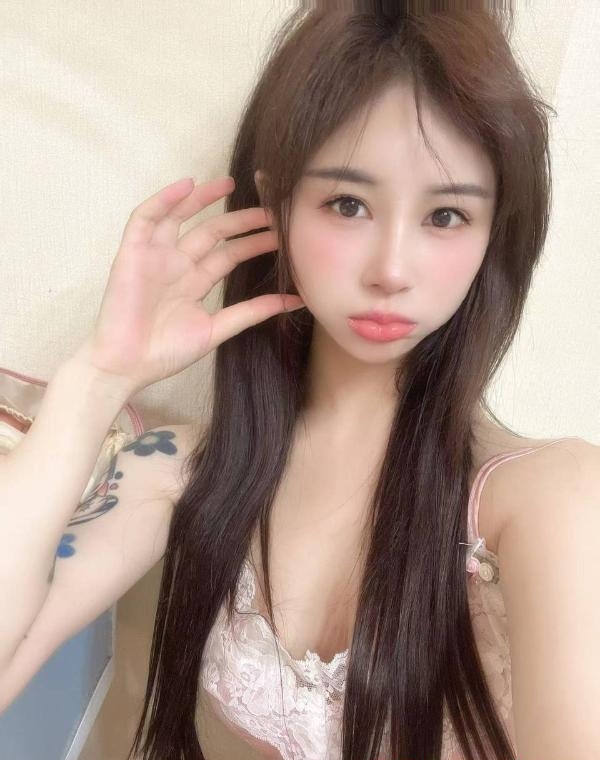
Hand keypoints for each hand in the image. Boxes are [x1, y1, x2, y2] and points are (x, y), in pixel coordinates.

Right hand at [74, 176, 303, 394]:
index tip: (282, 232)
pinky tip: (186, 185)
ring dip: (202, 198)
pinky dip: (164, 200)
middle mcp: (177, 264)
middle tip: (269, 209)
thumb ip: (252, 312)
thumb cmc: (166, 353)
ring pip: (180, 216)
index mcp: (195, 282)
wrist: (127, 367)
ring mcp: (154, 256)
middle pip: (211, 233)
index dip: (254, 242)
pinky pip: (146, 218)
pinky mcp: (131, 253)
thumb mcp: (217, 330)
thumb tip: (295, 301)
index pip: (229, 254)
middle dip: (239, 220)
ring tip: (229, 183)